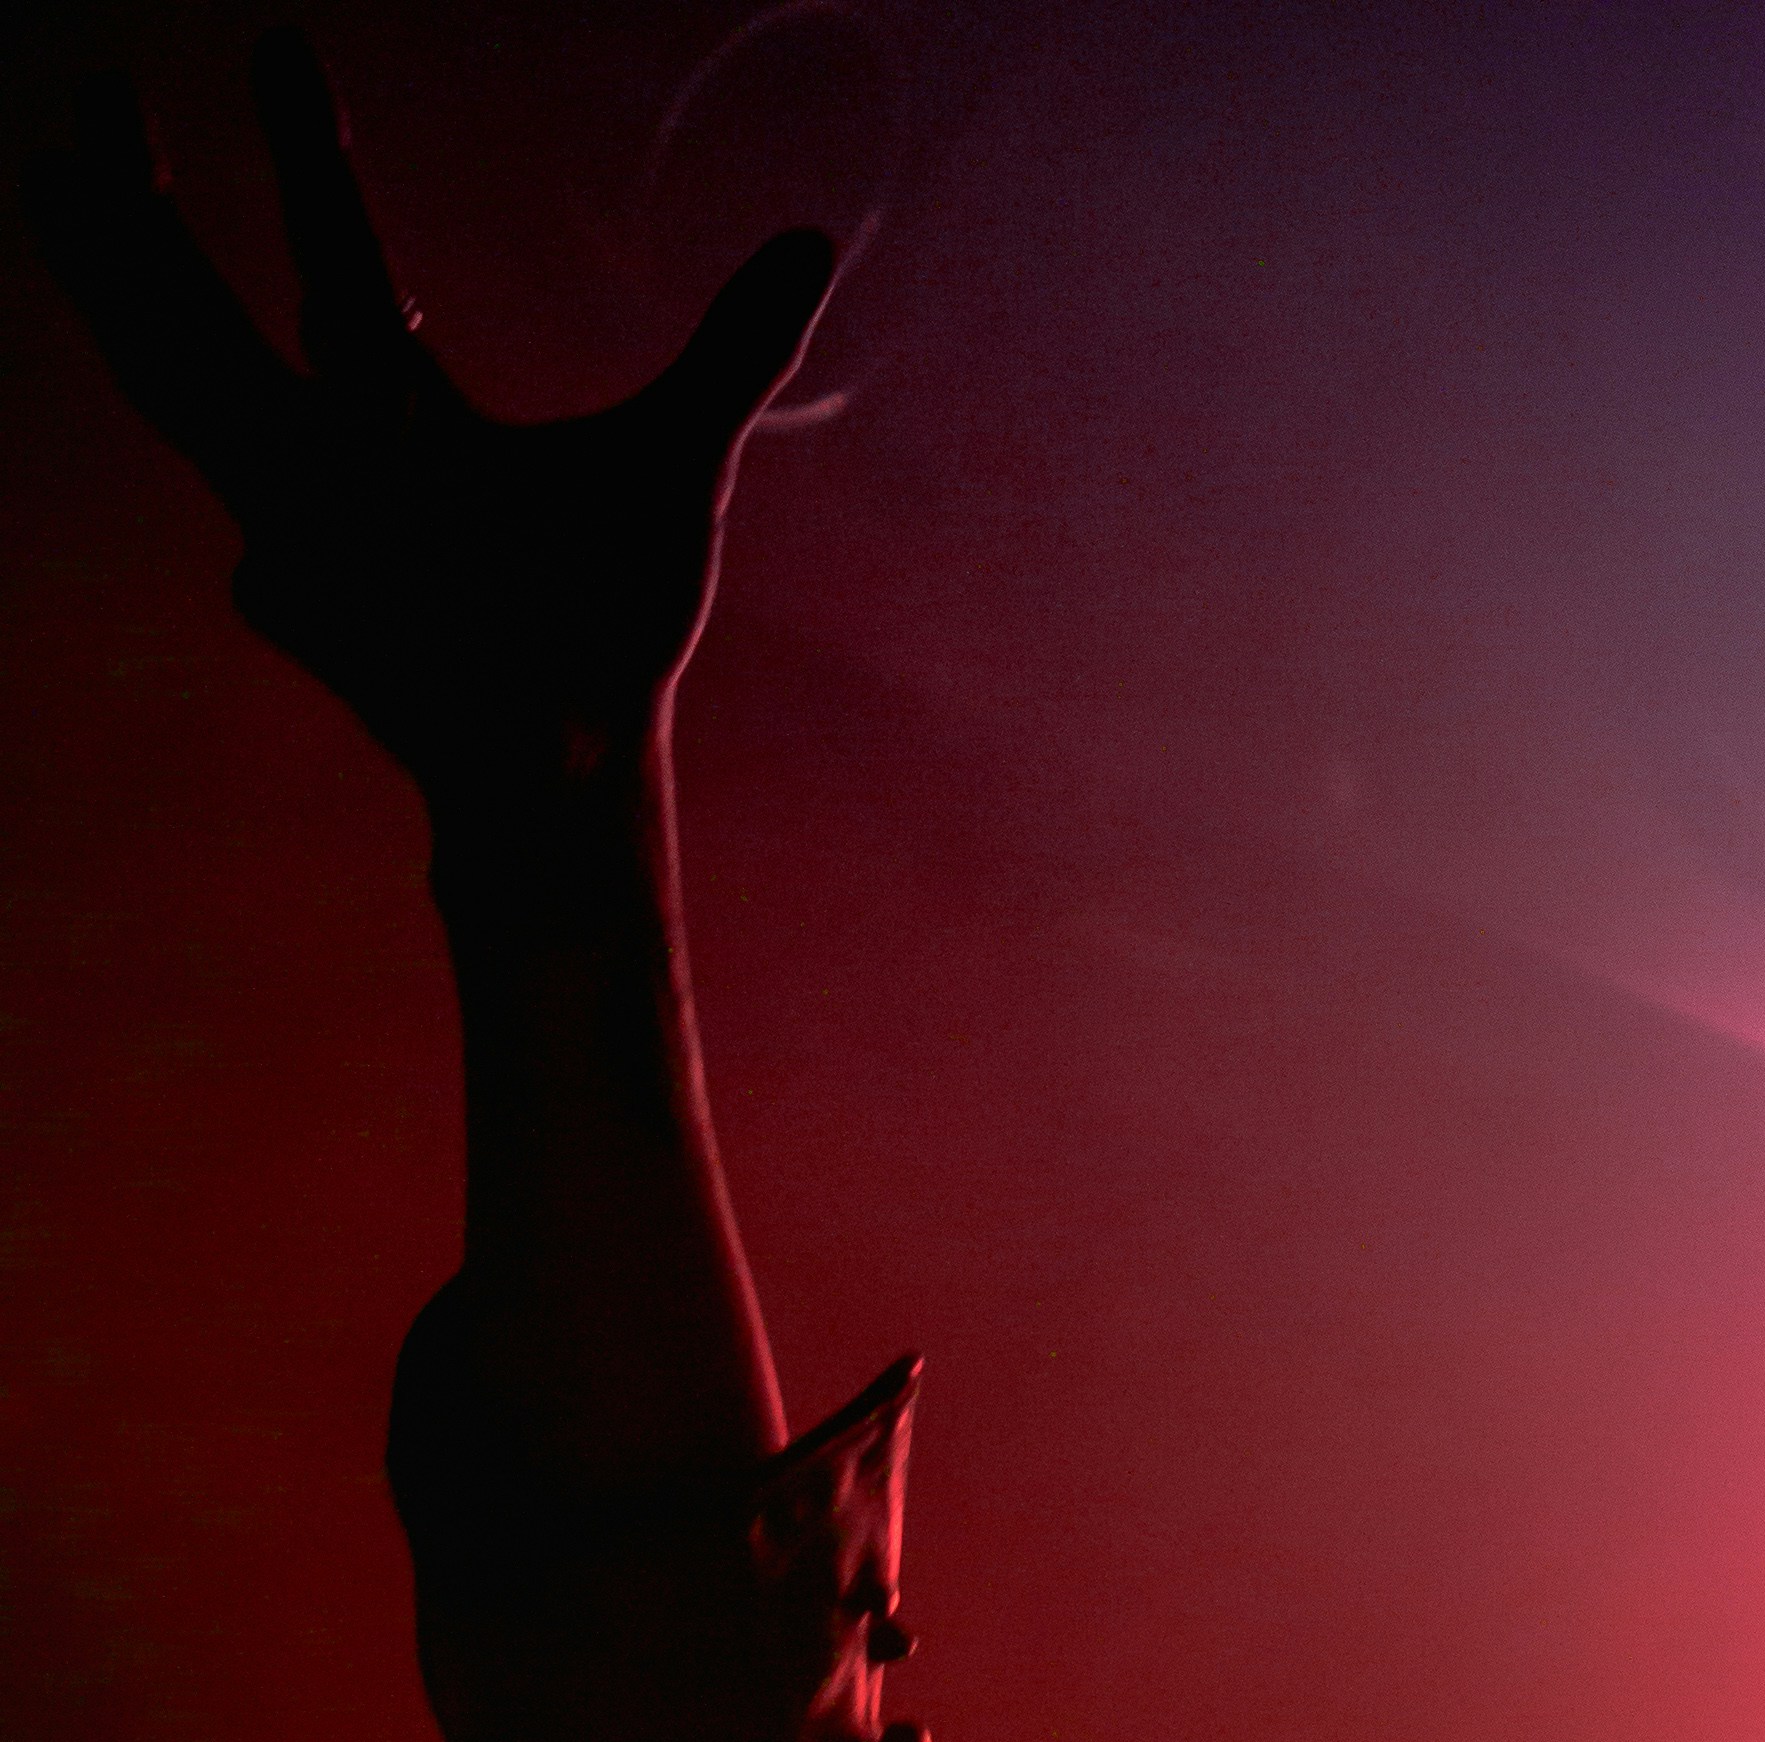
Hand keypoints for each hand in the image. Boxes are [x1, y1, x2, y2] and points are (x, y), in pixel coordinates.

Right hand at [27, 32, 833, 799]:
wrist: (580, 769)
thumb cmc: (615, 625)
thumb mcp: (682, 461)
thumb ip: (734, 350)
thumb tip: (811, 240)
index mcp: (403, 420)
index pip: (339, 266)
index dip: (306, 159)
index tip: (278, 44)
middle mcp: (341, 469)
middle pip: (215, 317)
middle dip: (145, 215)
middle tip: (92, 93)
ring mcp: (317, 541)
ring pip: (189, 403)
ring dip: (125, 304)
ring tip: (56, 189)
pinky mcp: (328, 624)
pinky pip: (265, 573)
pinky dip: (256, 556)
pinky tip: (241, 542)